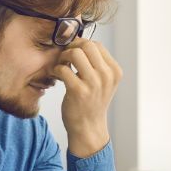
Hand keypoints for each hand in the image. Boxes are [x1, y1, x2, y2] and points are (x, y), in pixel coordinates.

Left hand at [52, 38, 121, 156]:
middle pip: (87, 45)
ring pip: (75, 54)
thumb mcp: (103, 82)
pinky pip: (63, 69)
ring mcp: (94, 84)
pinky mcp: (79, 92)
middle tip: (64, 56)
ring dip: (63, 56)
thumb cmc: (92, 102)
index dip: (81, 44)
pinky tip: (55, 76)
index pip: (97, 45)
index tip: (73, 52)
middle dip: (72, 47)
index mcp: (114, 71)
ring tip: (60, 65)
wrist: (89, 128)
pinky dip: (56, 70)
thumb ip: (96, 63)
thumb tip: (79, 42)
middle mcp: (107, 76)